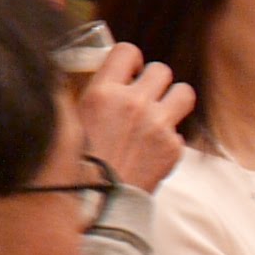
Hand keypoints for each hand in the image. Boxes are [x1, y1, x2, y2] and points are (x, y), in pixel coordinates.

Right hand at [74, 42, 191, 192]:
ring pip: (184, 92)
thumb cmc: (76, 163)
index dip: (130, 60)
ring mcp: (158, 125)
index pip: (128, 51)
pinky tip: (152, 149)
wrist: (96, 204)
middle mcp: (135, 103)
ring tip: (159, 113)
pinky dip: (169, 138)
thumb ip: (87, 95)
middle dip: (153, 81)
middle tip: (143, 96)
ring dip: (173, 100)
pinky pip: (180, 131)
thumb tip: (89, 76)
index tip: (127, 73)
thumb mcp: (70, 120)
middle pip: (161, 69)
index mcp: (104, 92)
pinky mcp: (173, 148)